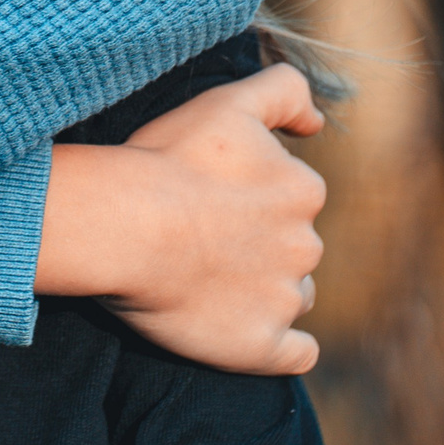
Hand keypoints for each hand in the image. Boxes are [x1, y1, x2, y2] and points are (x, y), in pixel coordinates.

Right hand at [36, 64, 327, 374]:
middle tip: (198, 235)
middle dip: (257, 243)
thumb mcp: (226, 103)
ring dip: (262, 289)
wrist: (125, 224)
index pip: (291, 195)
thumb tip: (318, 122)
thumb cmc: (167, 159)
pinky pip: (295, 353)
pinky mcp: (262, 345)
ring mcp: (285, 298)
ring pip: (290, 295)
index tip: (207, 194)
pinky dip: (282, 345)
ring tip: (204, 279)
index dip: (249, 194)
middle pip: (291, 246)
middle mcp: (305, 245)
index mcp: (301, 189)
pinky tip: (249, 331)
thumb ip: (283, 92)